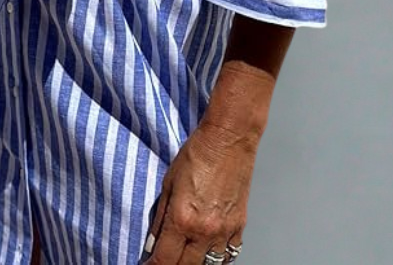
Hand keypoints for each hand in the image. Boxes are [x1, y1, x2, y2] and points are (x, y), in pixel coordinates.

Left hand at [144, 121, 258, 264]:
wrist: (227, 141)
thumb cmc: (197, 155)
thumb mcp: (168, 183)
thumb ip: (160, 217)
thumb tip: (153, 242)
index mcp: (182, 219)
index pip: (164, 260)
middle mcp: (204, 231)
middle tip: (165, 259)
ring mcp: (224, 232)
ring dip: (195, 263)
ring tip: (185, 255)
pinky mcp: (239, 227)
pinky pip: (228, 255)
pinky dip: (217, 258)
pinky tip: (207, 251)